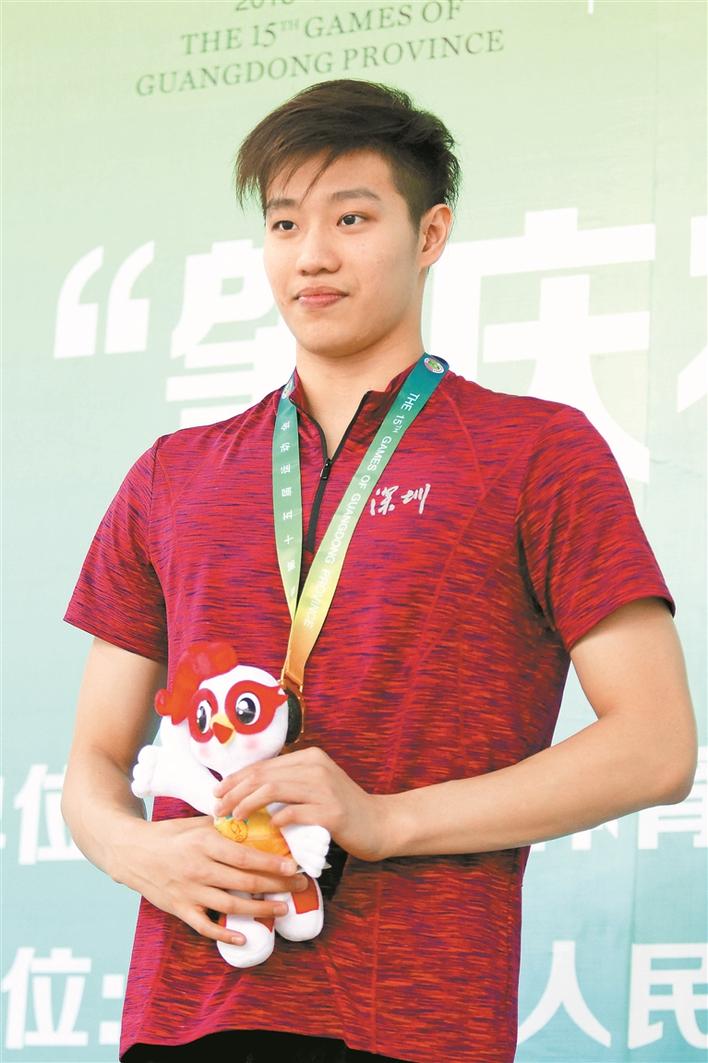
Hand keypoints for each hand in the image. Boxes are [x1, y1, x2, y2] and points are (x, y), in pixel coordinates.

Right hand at [111, 815, 310, 947]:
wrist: (131, 852)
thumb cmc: (169, 834)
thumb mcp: (196, 823)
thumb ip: (224, 826)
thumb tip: (257, 823)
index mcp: (205, 843)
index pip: (245, 856)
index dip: (271, 864)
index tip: (293, 866)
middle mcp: (199, 868)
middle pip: (244, 882)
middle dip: (276, 886)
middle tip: (299, 886)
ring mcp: (189, 891)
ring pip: (231, 905)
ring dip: (260, 910)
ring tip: (283, 908)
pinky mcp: (180, 909)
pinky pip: (205, 926)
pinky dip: (225, 934)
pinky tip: (245, 936)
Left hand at [213, 747, 390, 862]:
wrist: (380, 823)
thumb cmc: (341, 808)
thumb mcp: (314, 786)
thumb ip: (288, 784)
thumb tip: (246, 791)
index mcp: (309, 757)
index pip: (263, 765)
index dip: (236, 779)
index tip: (217, 794)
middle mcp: (316, 767)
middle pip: (263, 776)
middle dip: (234, 792)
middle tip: (218, 810)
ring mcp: (324, 788)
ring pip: (273, 790)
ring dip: (248, 805)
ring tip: (235, 819)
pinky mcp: (331, 812)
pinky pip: (294, 813)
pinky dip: (277, 819)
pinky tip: (269, 827)